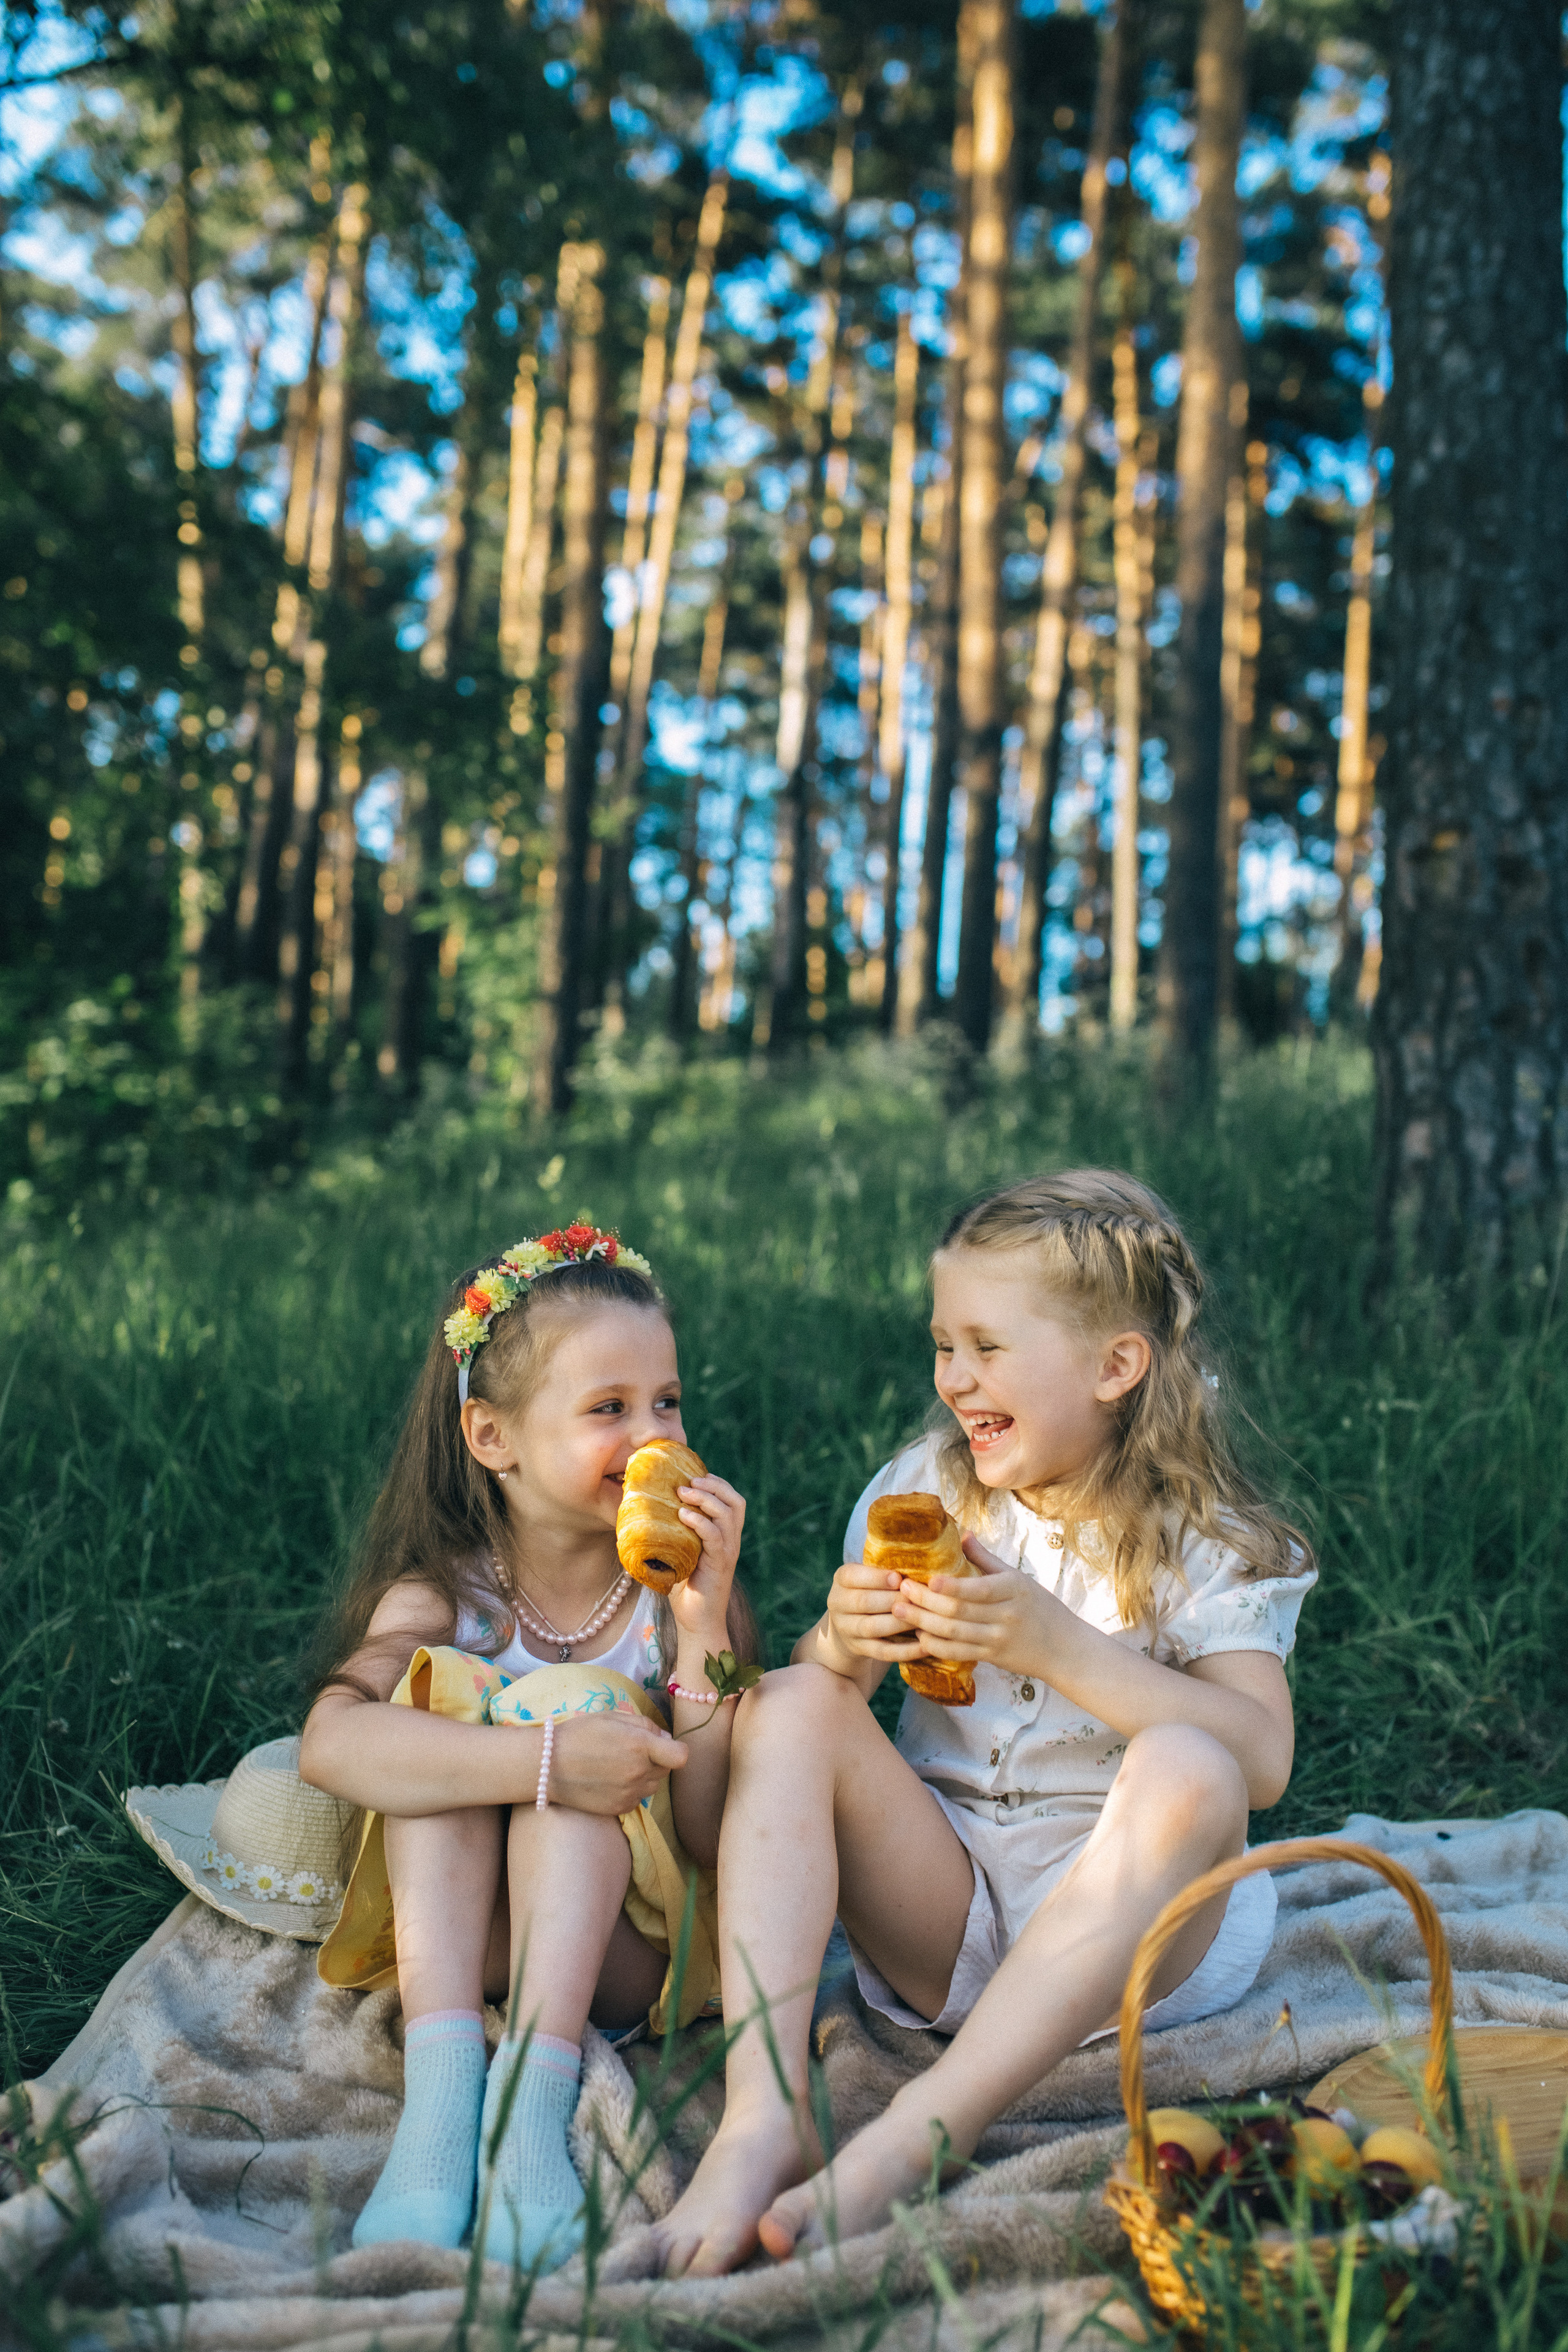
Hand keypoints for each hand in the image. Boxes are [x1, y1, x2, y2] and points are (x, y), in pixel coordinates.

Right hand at [548, 1713, 688, 1814]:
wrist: (548, 1765)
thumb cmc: (579, 1734)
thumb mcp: (612, 1717)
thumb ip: (645, 1725)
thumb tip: (666, 1737)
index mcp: (639, 1745)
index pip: (680, 1756)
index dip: (674, 1749)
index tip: (663, 1745)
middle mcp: (639, 1772)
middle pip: (667, 1769)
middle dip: (657, 1759)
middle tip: (632, 1751)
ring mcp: (630, 1793)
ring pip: (653, 1785)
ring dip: (644, 1775)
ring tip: (618, 1765)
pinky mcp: (620, 1809)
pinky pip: (638, 1798)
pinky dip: (631, 1790)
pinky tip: (610, 1780)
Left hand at [669, 1473, 745, 1644]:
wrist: (696, 1622)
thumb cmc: (684, 1587)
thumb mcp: (679, 1552)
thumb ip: (673, 1532)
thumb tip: (643, 1509)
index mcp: (725, 1535)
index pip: (732, 1499)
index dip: (717, 1483)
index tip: (694, 1476)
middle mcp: (731, 1541)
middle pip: (736, 1501)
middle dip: (714, 1485)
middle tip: (689, 1481)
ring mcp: (728, 1552)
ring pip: (728, 1514)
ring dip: (705, 1498)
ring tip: (683, 1493)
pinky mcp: (720, 1565)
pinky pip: (715, 1536)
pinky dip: (700, 1521)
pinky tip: (682, 1515)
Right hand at [824, 1558, 926, 1663]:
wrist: (849, 1623)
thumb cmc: (871, 1589)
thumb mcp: (870, 1575)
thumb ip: (887, 1570)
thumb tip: (921, 1566)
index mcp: (841, 1579)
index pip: (853, 1576)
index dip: (876, 1578)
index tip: (899, 1578)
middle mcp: (838, 1603)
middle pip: (865, 1602)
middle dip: (894, 1600)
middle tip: (919, 1599)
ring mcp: (846, 1628)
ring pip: (873, 1627)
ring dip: (901, 1623)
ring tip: (924, 1619)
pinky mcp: (858, 1648)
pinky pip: (883, 1652)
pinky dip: (905, 1651)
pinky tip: (925, 1646)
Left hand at [890, 1532, 1057, 1677]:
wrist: (1063, 1648)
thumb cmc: (1040, 1607)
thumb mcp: (1018, 1578)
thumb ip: (987, 1559)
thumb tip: (962, 1533)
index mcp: (1013, 1589)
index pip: (977, 1589)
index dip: (950, 1586)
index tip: (926, 1579)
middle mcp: (1006, 1615)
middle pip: (959, 1611)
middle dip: (925, 1602)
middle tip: (901, 1591)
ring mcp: (998, 1639)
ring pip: (955, 1633)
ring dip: (923, 1623)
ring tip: (899, 1612)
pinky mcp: (993, 1658)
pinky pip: (959, 1653)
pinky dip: (936, 1645)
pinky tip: (919, 1636)